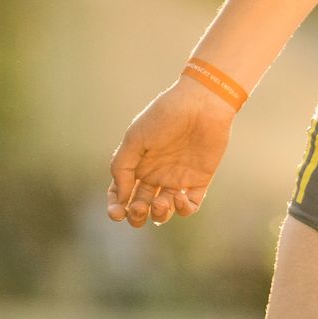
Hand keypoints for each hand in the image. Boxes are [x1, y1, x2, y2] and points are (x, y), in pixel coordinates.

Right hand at [105, 77, 235, 228]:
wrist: (201, 103)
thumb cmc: (164, 116)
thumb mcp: (135, 138)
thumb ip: (122, 168)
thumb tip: (121, 199)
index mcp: (138, 163)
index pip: (121, 193)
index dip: (116, 207)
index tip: (117, 213)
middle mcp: (156, 174)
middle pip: (141, 206)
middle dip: (136, 215)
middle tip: (139, 208)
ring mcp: (177, 178)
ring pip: (164, 210)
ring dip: (158, 214)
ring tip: (159, 204)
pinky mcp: (199, 180)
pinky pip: (190, 206)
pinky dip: (182, 209)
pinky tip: (177, 196)